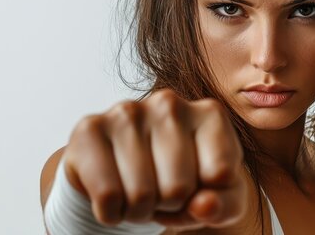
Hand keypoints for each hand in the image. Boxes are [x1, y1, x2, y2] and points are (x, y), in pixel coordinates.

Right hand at [61, 88, 248, 230]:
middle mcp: (169, 103)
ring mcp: (127, 111)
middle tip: (160, 192)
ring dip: (139, 210)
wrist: (124, 176)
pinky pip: (108, 195)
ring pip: (142, 194)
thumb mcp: (220, 199)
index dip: (208, 199)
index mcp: (209, 113)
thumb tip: (203, 205)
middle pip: (179, 188)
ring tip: (138, 192)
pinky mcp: (89, 128)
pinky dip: (111, 211)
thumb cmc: (181, 181)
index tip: (197, 187)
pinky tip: (114, 193)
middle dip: (169, 205)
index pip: (220, 175)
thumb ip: (226, 205)